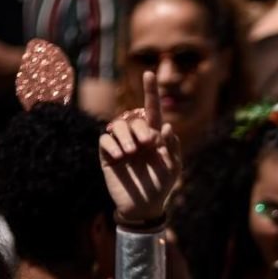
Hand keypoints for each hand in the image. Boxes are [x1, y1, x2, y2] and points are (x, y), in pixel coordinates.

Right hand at [98, 72, 180, 224]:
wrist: (143, 206)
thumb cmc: (161, 185)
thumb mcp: (173, 167)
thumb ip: (172, 146)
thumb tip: (167, 126)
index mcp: (154, 136)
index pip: (152, 109)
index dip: (150, 91)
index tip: (149, 72)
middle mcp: (137, 136)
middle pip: (134, 118)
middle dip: (141, 128)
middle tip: (148, 145)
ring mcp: (121, 145)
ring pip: (117, 126)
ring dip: (125, 136)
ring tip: (131, 153)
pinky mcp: (108, 156)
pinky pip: (104, 141)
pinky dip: (112, 145)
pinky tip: (120, 157)